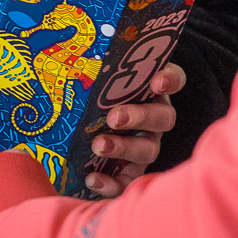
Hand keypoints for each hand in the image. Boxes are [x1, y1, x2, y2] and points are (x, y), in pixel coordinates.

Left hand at [82, 63, 184, 196]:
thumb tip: (64, 54)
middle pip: (162, 118)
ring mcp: (145, 145)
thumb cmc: (87, 93)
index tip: (157, 82)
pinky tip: (92, 178)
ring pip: (147, 150)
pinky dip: (112, 183)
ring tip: (99, 145)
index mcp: (150, 89)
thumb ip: (89, 69)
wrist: (74, 129)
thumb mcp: (90, 78)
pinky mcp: (130, 172)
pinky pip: (128, 181)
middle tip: (114, 117)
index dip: (170, 80)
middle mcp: (153, 118)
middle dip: (140, 117)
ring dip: (124, 147)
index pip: (173, 79)